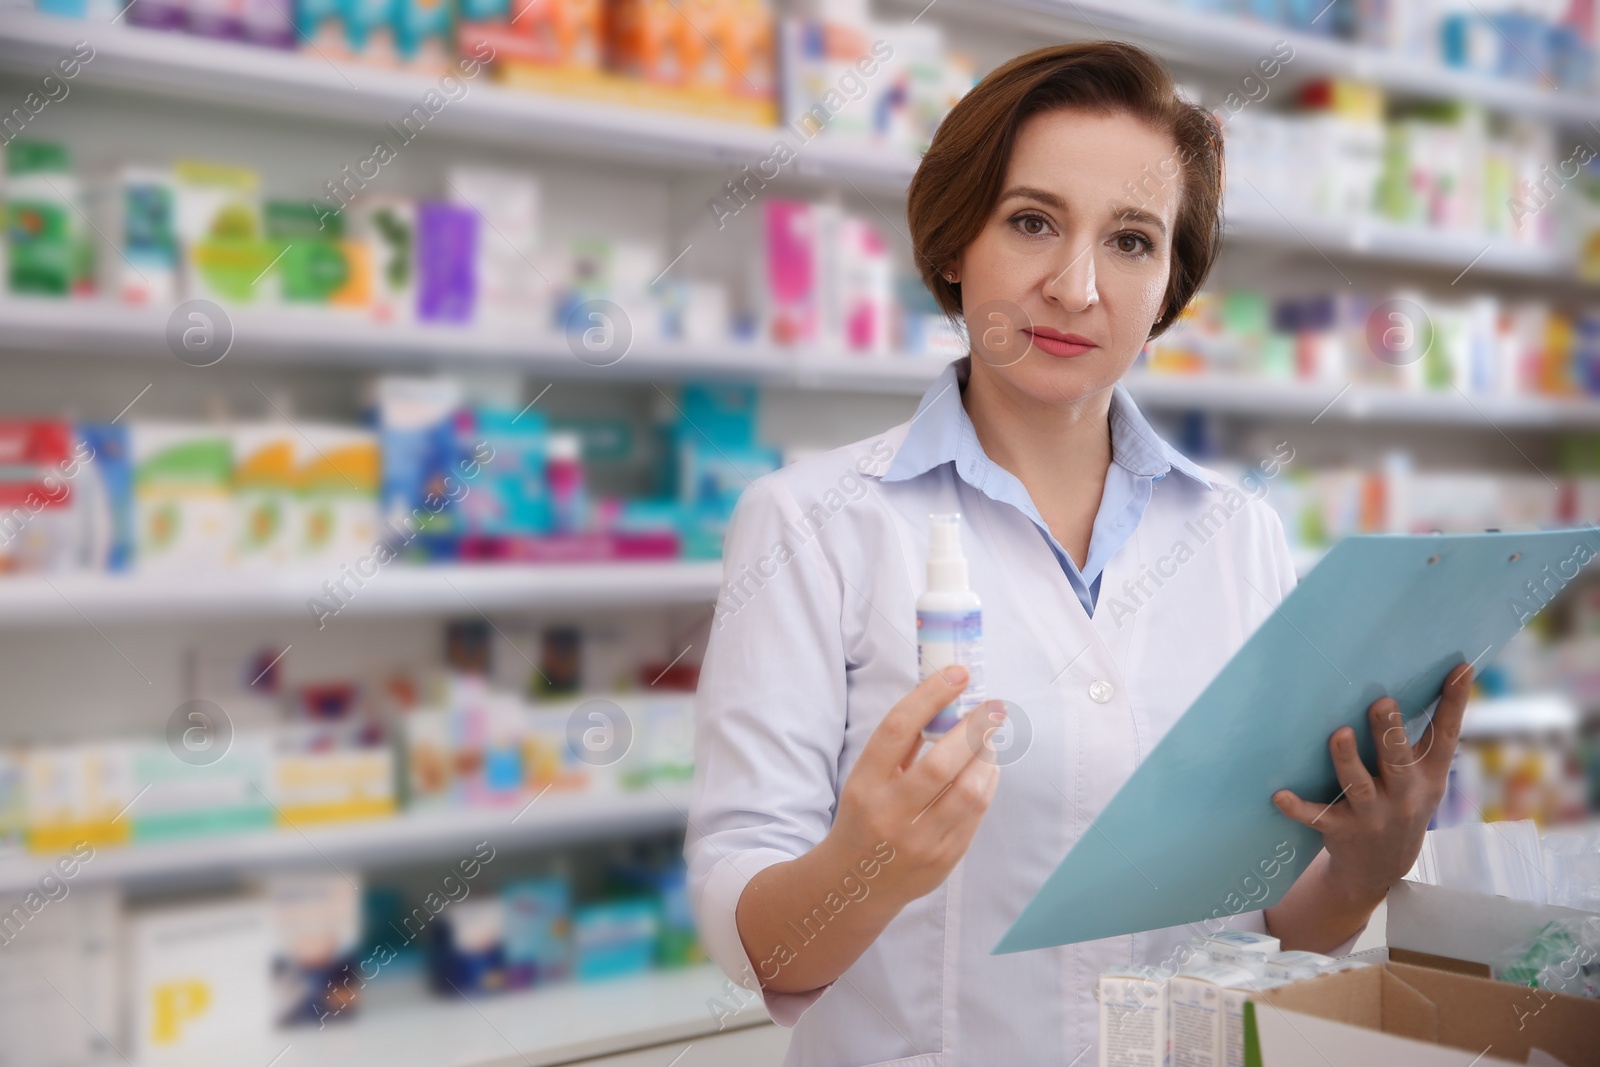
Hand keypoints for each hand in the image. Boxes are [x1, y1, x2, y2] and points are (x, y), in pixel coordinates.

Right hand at [829, 665, 1005, 903]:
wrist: (855, 883)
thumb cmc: (865, 816)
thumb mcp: (866, 778)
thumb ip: (901, 744)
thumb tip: (946, 698)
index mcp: (864, 783)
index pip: (898, 729)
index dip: (931, 696)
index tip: (958, 674)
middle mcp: (888, 813)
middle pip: (941, 763)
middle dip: (975, 728)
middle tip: (993, 707)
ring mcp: (917, 841)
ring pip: (968, 792)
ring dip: (988, 757)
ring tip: (991, 739)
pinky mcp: (942, 861)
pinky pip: (976, 816)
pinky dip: (988, 785)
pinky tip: (987, 769)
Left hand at [1272, 663, 1472, 903]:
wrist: (1381, 870)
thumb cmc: (1401, 805)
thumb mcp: (1423, 780)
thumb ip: (1418, 742)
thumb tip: (1413, 684)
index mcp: (1428, 777)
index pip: (1446, 736)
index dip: (1454, 703)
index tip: (1460, 668)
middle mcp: (1404, 796)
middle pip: (1397, 760)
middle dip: (1389, 733)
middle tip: (1382, 702)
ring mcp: (1372, 815)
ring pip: (1357, 784)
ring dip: (1347, 759)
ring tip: (1339, 734)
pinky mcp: (1341, 830)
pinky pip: (1317, 816)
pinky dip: (1298, 807)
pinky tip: (1278, 795)